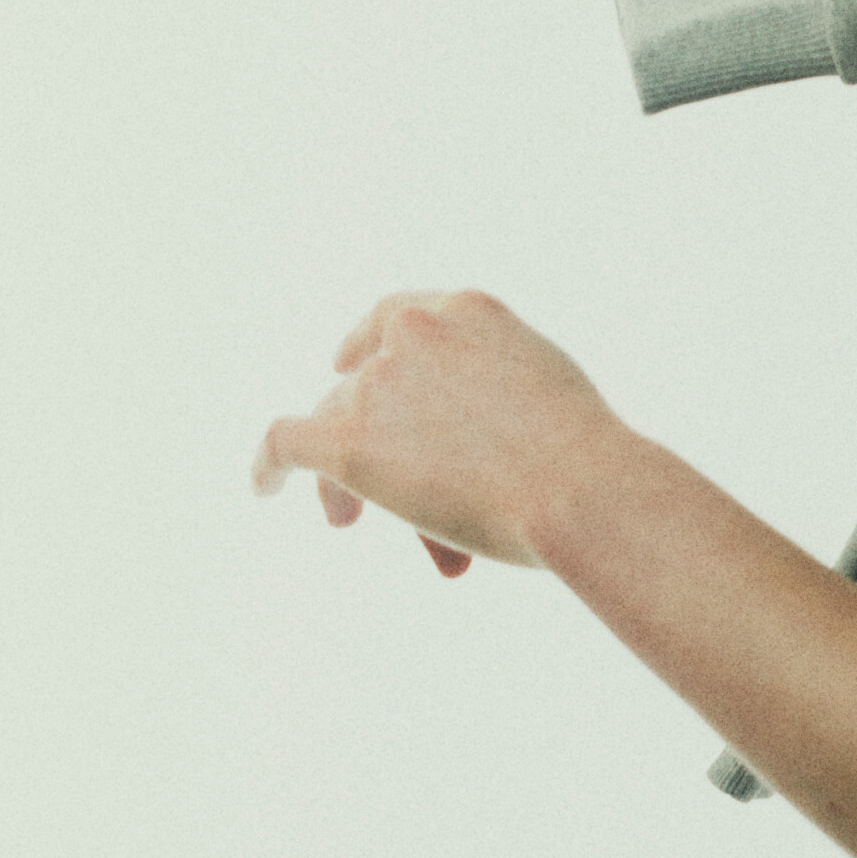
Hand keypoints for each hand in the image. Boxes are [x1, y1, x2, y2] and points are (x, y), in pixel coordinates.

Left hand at [253, 290, 632, 575]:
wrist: (580, 489)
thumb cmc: (592, 464)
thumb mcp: (554, 401)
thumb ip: (509, 398)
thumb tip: (481, 450)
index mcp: (468, 311)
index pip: (399, 324)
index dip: (370, 349)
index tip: (349, 368)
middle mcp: (413, 335)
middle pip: (376, 394)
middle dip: (397, 449)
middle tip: (425, 506)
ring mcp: (378, 384)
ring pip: (348, 432)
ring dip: (379, 487)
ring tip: (424, 547)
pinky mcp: (349, 440)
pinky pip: (286, 443)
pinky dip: (270, 465)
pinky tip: (264, 487)